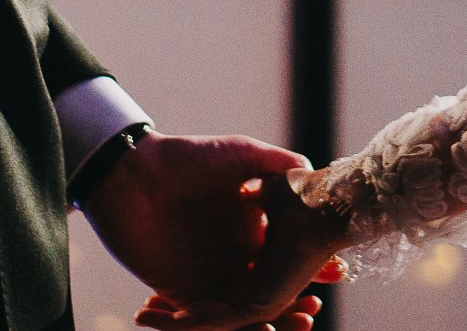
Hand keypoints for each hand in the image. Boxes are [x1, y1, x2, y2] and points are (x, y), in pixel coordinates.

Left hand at [78, 133, 321, 328]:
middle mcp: (230, 257)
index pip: (283, 258)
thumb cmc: (186, 158)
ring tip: (291, 327)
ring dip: (265, 326)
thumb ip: (276, 162)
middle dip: (292, 309)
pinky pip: (199, 321)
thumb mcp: (240, 154)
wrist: (132, 173)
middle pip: (267, 294)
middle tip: (310, 314)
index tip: (334, 272)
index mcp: (246, 230)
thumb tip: (310, 171)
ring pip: (239, 315)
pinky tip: (254, 329)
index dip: (308, 268)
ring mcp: (205, 276)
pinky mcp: (179, 291)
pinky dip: (217, 330)